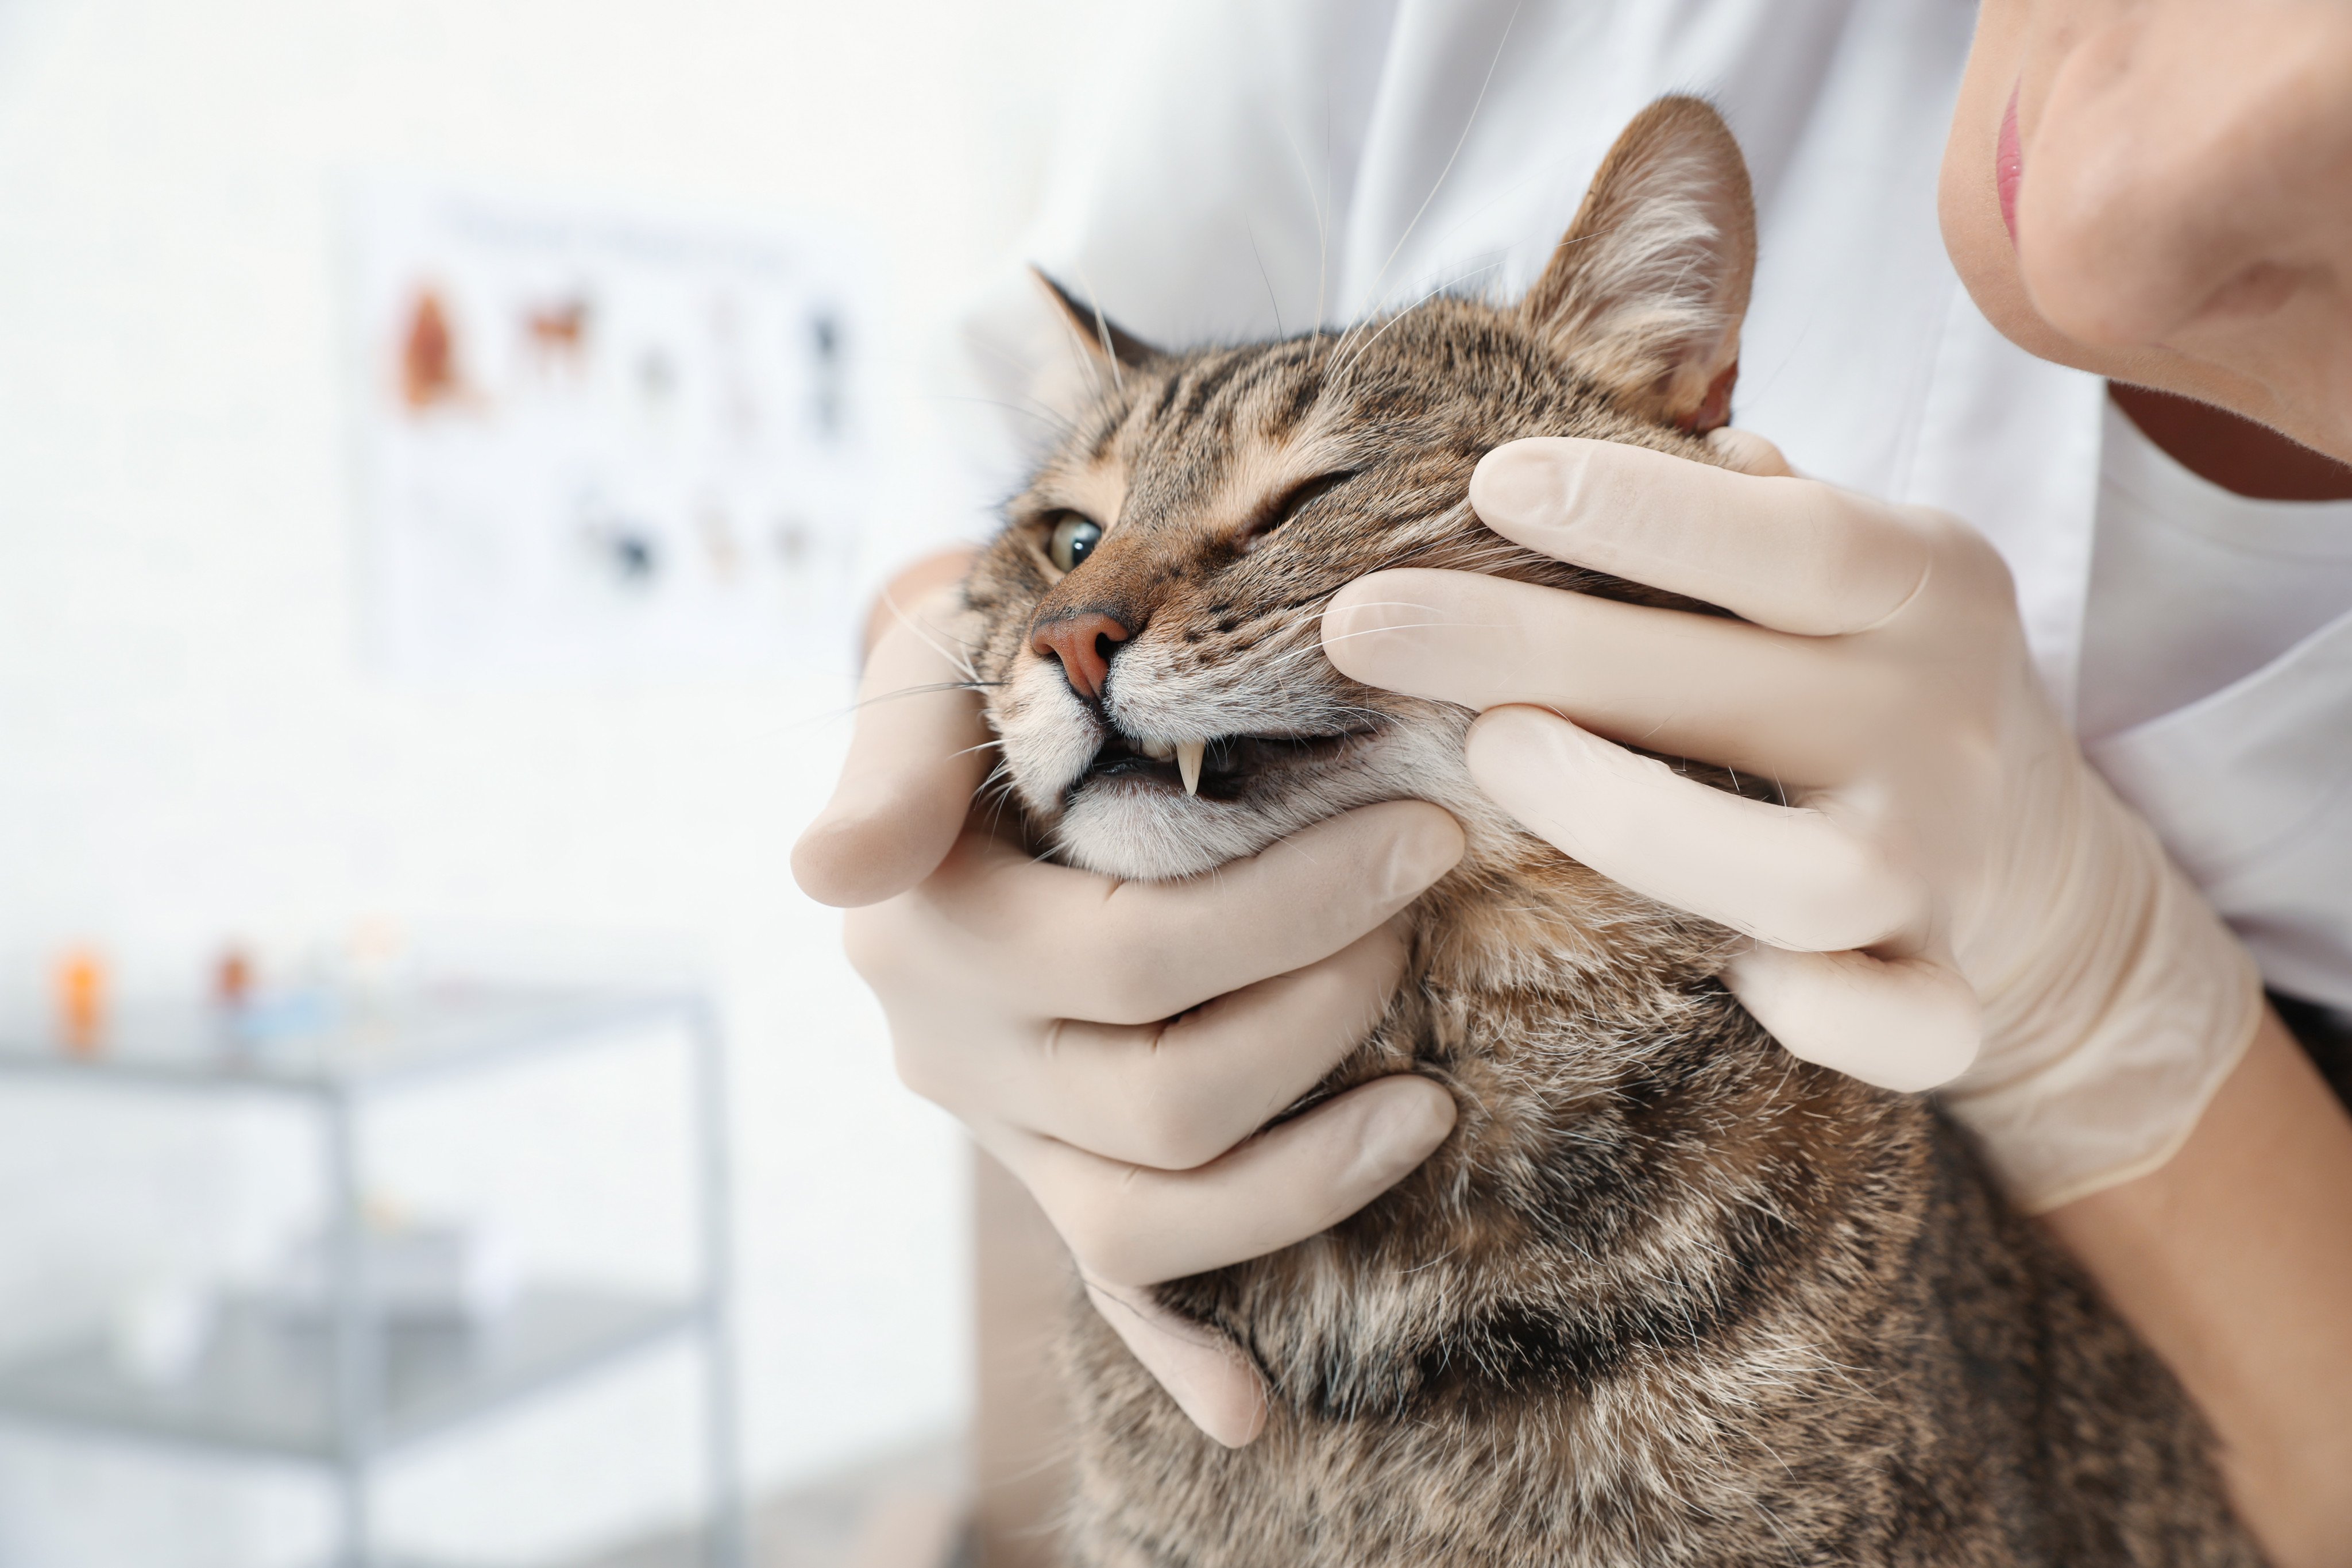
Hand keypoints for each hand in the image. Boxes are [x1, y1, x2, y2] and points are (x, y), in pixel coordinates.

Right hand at [795, 592, 1463, 1444]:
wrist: (982, 707)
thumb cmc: (993, 655)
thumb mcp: (938, 658)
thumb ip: (895, 757)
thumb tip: (827, 874)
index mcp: (930, 928)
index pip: (1136, 955)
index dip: (1295, 909)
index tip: (1427, 833)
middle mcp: (951, 1047)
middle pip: (1166, 1094)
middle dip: (1326, 1010)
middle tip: (1426, 912)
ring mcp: (998, 1124)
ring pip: (1149, 1213)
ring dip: (1302, 1179)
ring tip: (1429, 1106)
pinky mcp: (1044, 1163)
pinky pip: (1107, 1276)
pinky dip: (1177, 1346)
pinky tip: (1250, 1406)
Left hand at [1323, 433, 2263, 1211]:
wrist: (2036, 850)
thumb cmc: (1864, 670)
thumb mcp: (1846, 561)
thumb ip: (1744, 502)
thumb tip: (1609, 419)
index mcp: (1923, 581)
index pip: (1787, 538)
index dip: (1638, 509)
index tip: (1486, 481)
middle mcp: (1937, 717)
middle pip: (1736, 688)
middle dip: (1532, 647)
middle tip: (1363, 626)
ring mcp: (1942, 863)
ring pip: (1804, 879)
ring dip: (1635, 821)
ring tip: (1489, 756)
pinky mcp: (1950, 985)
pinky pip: (1906, 1029)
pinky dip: (1827, 1015)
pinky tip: (1733, 978)